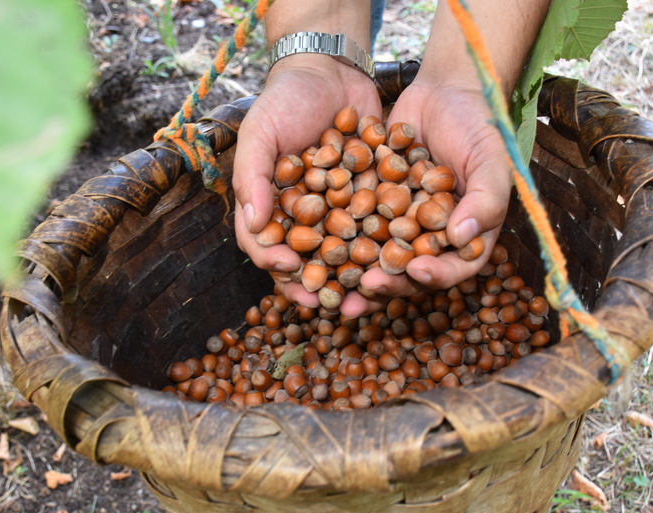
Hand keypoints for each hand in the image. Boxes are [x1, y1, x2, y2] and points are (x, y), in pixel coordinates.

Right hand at [233, 56, 380, 307]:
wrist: (332, 70)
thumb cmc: (285, 100)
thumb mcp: (260, 131)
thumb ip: (252, 176)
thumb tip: (254, 226)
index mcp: (270, 207)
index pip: (266, 247)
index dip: (276, 264)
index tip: (291, 270)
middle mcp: (303, 216)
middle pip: (307, 261)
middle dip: (318, 284)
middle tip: (331, 303)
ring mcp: (337, 210)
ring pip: (344, 253)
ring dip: (354, 277)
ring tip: (367, 293)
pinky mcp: (370, 199)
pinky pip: (377, 229)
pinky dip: (386, 246)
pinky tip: (399, 259)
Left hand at [340, 81, 512, 315]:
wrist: (445, 89)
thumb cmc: (480, 125)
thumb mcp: (492, 160)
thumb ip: (485, 201)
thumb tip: (461, 240)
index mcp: (466, 235)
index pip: (453, 267)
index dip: (435, 275)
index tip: (415, 271)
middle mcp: (430, 235)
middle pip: (409, 270)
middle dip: (387, 283)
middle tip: (365, 288)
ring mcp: (399, 220)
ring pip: (377, 253)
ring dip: (356, 271)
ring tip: (335, 284)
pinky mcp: (372, 201)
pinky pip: (353, 221)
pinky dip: (336, 233)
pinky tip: (315, 240)